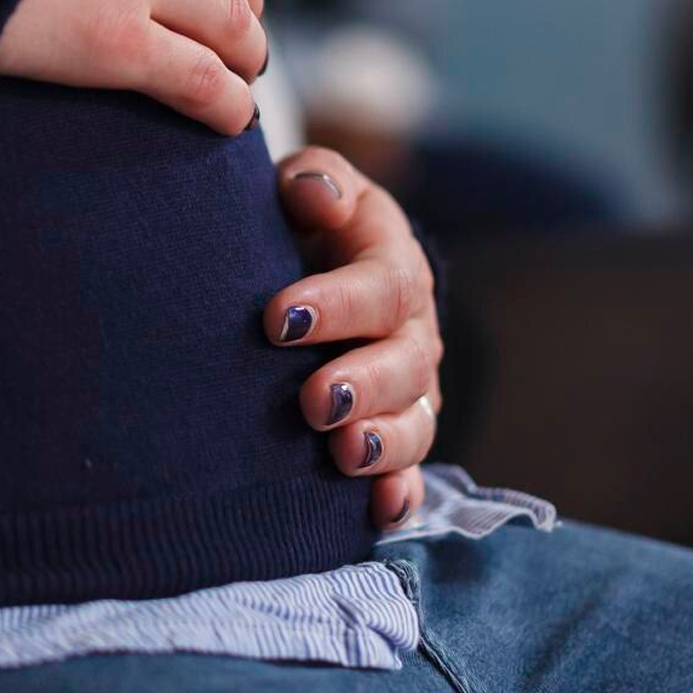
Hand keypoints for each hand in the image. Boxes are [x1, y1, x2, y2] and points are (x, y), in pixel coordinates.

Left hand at [265, 147, 441, 529]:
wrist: (323, 272)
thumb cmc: (307, 226)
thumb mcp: (312, 190)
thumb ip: (314, 180)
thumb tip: (315, 193)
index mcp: (393, 267)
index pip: (382, 286)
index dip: (337, 305)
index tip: (277, 320)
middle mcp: (412, 333)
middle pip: (408, 364)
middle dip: (363, 384)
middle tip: (313, 400)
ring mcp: (408, 390)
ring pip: (414, 423)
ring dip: (382, 444)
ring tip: (343, 455)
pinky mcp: (393, 434)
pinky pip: (409, 472)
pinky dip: (397, 495)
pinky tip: (378, 513)